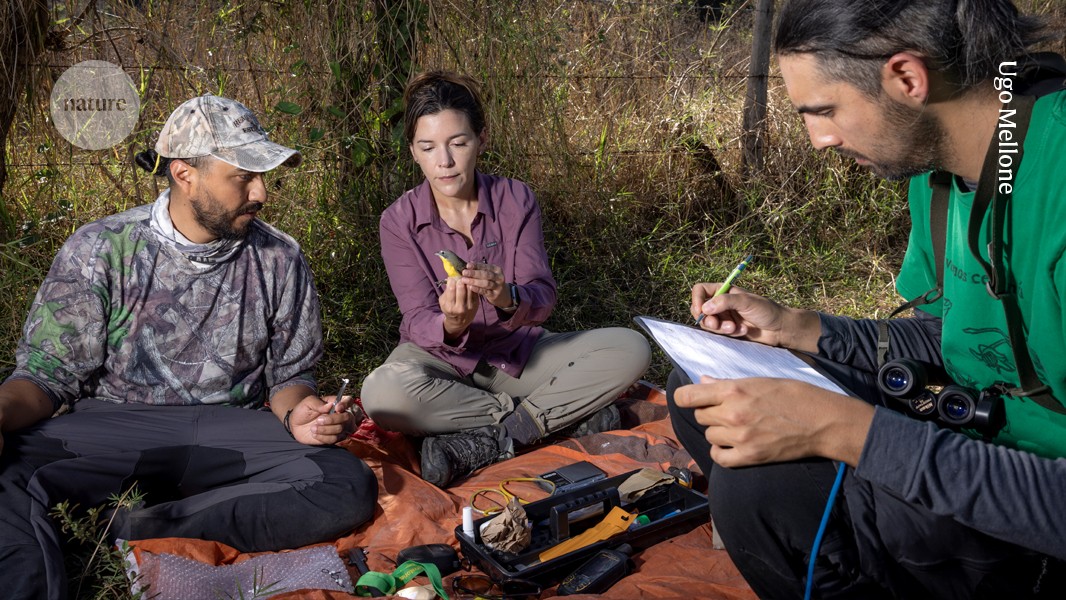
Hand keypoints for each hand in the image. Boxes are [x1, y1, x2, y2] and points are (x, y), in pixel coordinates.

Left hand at [287, 394, 355, 445]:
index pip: (349, 401)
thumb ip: (318, 403)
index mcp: (335, 403)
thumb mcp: (308, 402)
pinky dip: (323, 437)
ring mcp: (338, 427)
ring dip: (325, 429)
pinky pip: (334, 439)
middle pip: (348, 417)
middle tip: (318, 420)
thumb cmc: (303, 411)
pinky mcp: (334, 438)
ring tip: (313, 428)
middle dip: (333, 420)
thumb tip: (330, 405)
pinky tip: (314, 434)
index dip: (346, 404)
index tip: (337, 408)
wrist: (295, 425)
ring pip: (340, 429)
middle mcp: (340, 415)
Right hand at [439, 276, 478, 337]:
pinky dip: (473, 285)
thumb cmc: (449, 308)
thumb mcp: (443, 301)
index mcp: (450, 306)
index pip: (451, 289)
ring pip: (470, 289)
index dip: (452, 280)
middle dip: (460, 280)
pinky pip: (475, 291)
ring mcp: (469, 306)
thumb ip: (446, 290)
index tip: (452, 276)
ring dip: (468, 281)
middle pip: (461, 289)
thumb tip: (451, 276)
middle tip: (460, 275)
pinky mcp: (476, 304)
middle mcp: (460, 307)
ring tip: (466, 277)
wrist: (459, 321)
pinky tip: (470, 281)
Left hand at [462, 262, 510, 308]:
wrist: (502, 295)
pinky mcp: (495, 295)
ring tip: (465, 280)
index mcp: (497, 269)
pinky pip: (485, 292)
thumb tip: (468, 264)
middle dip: (474, 273)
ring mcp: (498, 287)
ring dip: (474, 281)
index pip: (485, 266)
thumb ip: (480, 269)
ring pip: (486, 283)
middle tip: (464, 272)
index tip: (467, 265)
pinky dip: (477, 289)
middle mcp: (499, 277)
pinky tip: (470, 287)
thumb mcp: (488, 274)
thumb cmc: (491, 282)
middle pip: (486, 274)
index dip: (476, 265)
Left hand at [674, 376, 873, 467]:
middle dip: (710, 413)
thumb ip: (727, 384)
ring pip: (710, 436)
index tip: (688, 399)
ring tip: (737, 427)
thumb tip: (702, 382)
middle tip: (728, 411)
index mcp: (734, 390)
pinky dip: (722, 452)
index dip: (683, 398)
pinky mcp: (750, 456)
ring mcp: (740, 437)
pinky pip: (719, 457)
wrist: (823, 421)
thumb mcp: (760, 381)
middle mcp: (732, 413)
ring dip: (718, 432)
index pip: (687, 396)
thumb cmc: (795, 395)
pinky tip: (732, 446)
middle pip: (700, 416)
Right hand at [691, 284, 818, 350]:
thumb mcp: (747, 302)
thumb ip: (725, 302)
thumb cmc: (767, 311)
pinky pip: (719, 333)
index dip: (697, 300)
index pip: (701, 290)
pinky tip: (743, 332)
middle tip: (717, 325)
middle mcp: (722, 303)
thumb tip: (705, 308)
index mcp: (725, 290)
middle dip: (708, 319)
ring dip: (720, 328)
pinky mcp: (729, 330)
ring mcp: (725, 317)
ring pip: (708, 323)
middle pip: (701, 309)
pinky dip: (729, 333)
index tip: (701, 311)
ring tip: (735, 329)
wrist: (780, 329)